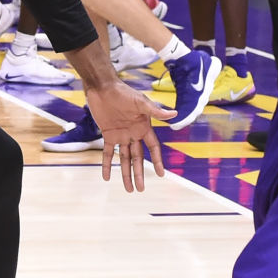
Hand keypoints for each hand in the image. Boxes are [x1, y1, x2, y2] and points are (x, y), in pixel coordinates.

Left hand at [86, 77, 172, 191]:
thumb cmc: (123, 92)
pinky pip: (107, 152)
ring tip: (128, 189)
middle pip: (138, 158)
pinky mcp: (107, 134)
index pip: (153, 148)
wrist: (103, 87)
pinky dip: (106, 164)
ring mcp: (121, 135)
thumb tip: (174, 114)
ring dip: (125, 173)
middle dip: (139, 173)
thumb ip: (156, 111)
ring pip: (124, 158)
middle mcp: (134, 133)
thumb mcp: (140, 102)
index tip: (160, 174)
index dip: (156, 161)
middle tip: (140, 189)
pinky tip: (106, 177)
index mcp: (144, 127)